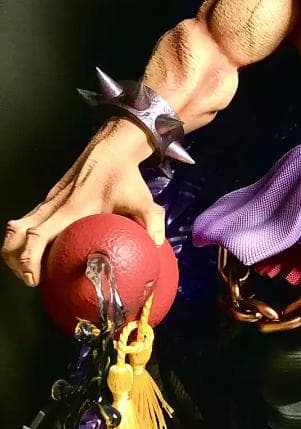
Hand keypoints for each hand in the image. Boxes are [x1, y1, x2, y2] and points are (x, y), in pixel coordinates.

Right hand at [2, 119, 163, 287]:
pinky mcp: (49, 200)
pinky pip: (27, 221)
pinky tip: (37, 254)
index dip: (29, 259)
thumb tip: (157, 244)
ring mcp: (49, 201)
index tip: (33, 279)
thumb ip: (152, 221)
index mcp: (73, 209)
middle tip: (30, 280)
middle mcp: (54, 206)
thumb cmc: (125, 176)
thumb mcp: (143, 199)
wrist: (111, 149)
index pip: (38, 235)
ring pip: (16, 227)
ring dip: (14, 250)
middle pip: (16, 234)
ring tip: (29, 271)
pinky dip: (22, 239)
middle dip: (15, 260)